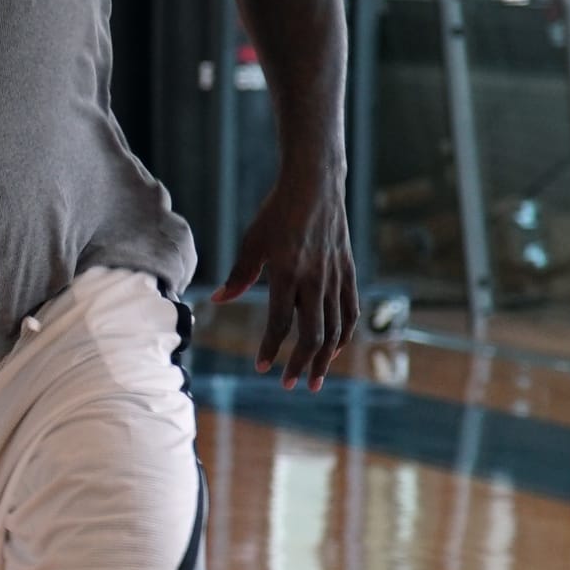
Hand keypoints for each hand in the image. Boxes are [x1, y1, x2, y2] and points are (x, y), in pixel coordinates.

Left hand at [211, 172, 357, 388]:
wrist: (315, 184)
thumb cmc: (277, 212)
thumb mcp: (253, 242)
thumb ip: (239, 275)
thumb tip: (219, 300)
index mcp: (288, 273)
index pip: (281, 323)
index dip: (271, 349)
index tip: (262, 367)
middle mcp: (315, 279)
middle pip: (313, 334)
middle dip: (301, 364)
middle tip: (290, 385)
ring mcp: (336, 277)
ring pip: (335, 329)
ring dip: (324, 359)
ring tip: (314, 379)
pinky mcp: (348, 272)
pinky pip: (350, 312)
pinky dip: (343, 335)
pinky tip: (333, 351)